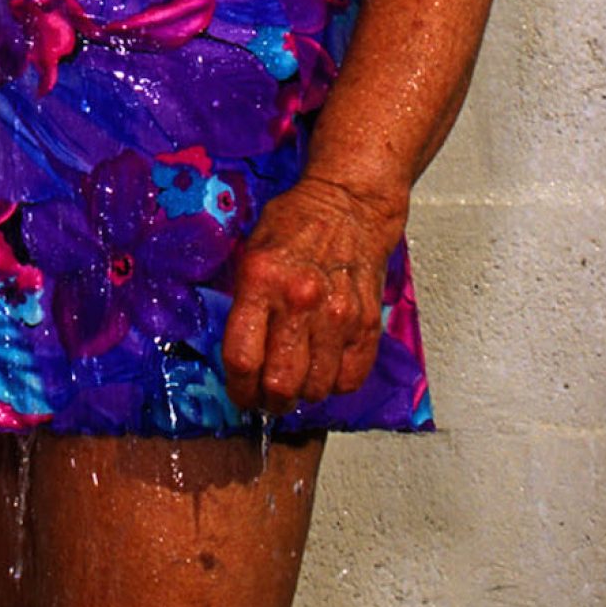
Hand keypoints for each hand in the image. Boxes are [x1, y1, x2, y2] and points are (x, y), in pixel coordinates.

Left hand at [221, 173, 404, 414]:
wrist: (349, 205)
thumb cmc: (295, 225)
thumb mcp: (251, 253)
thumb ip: (244, 304)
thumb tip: (239, 359)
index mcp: (261, 281)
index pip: (242, 359)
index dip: (238, 388)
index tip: (240, 393)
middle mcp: (300, 302)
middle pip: (280, 385)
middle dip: (269, 401)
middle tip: (267, 397)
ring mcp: (338, 315)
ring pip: (315, 389)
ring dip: (303, 393)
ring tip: (297, 378)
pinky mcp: (367, 324)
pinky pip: (350, 380)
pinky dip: (335, 383)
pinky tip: (325, 367)